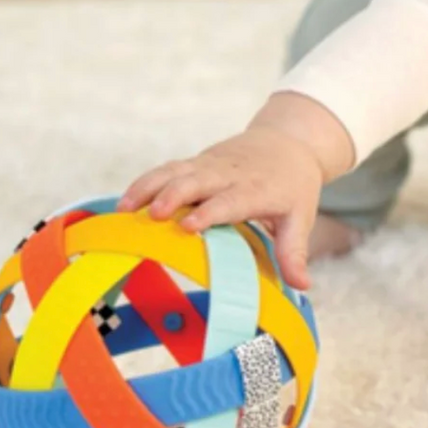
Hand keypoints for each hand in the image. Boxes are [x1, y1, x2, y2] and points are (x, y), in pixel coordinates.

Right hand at [117, 126, 324, 290]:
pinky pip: (167, 169)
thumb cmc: (293, 186)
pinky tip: (125, 202)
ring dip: (150, 187)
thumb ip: (294, 251)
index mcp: (256, 189)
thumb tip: (302, 285)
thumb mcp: (300, 217)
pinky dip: (145, 182)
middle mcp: (229, 174)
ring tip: (124, 210)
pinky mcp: (195, 162)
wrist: (288, 142)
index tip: (189, 227)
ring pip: (176, 171)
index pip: (231, 200)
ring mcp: (209, 165)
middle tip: (152, 216)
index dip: (210, 212)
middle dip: (175, 195)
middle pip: (198, 180)